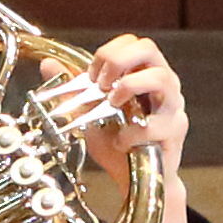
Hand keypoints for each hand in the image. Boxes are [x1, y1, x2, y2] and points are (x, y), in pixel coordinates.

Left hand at [83, 33, 191, 209]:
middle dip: (117, 61)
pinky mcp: (174, 131)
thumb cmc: (117, 142)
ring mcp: (172, 105)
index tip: (91, 75)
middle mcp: (163, 84)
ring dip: (129, 87)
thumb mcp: (88, 113)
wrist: (134, 179)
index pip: (133, 43)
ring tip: (111, 104)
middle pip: (148, 49)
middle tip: (100, 84)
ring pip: (161, 78)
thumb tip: (48, 64)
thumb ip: (71, 89)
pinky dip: (131, 132)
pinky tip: (120, 142)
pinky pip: (156, 124)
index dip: (109, 52)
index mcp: (144, 73)